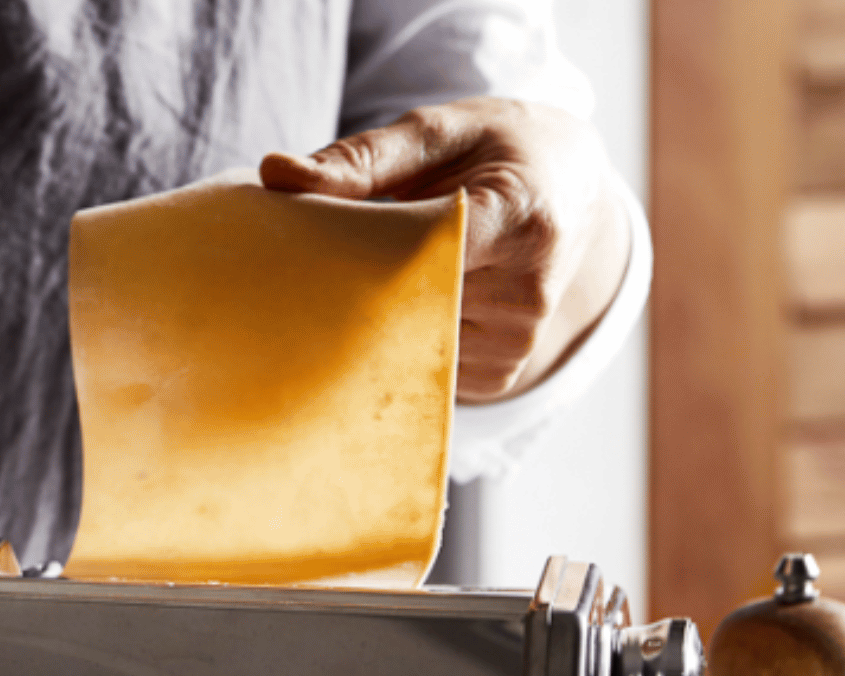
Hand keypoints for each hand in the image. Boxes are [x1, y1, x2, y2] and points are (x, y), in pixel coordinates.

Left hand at [260, 97, 627, 402]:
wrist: (569, 190)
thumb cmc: (495, 151)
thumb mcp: (437, 132)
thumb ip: (359, 158)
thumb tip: (275, 172)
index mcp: (521, 217)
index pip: (427, 252)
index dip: (362, 259)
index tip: (310, 256)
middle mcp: (528, 290)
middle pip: (407, 308)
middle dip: (352, 294)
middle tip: (311, 272)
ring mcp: (516, 341)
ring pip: (408, 344)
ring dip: (374, 321)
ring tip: (372, 278)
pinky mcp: (500, 374)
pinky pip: (423, 369)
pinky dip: (397, 342)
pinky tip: (398, 309)